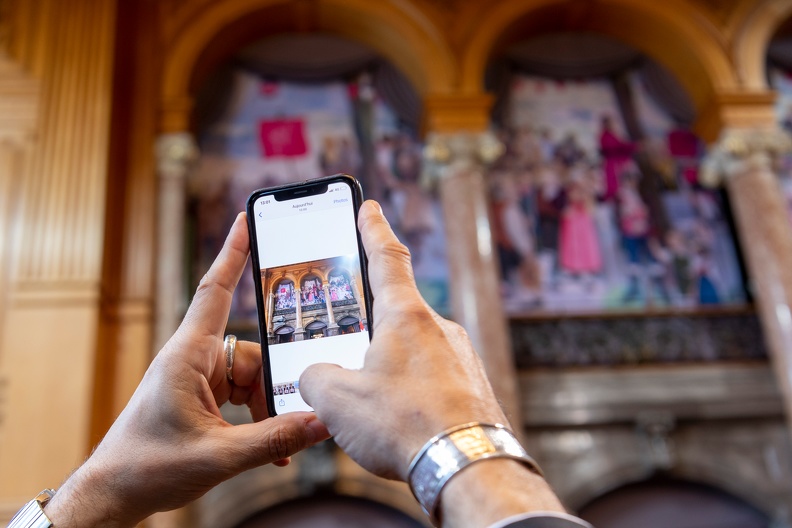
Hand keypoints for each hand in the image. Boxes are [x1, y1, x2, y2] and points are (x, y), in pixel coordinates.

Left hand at [44, 213, 329, 527]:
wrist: (113, 494)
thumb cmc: (146, 467)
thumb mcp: (218, 456)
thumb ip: (273, 439)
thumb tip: (319, 423)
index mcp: (187, 356)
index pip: (215, 291)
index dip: (233, 253)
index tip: (247, 218)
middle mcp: (193, 359)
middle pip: (253, 353)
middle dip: (274, 385)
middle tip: (296, 409)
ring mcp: (198, 378)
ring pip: (251, 377)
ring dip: (268, 409)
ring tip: (277, 445)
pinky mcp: (201, 397)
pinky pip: (242, 395)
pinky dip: (258, 418)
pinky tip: (268, 446)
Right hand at [300, 201, 507, 480]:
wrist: (466, 464)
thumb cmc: (404, 424)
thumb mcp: (336, 400)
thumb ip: (315, 377)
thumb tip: (315, 376)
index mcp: (405, 316)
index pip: (387, 257)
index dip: (373, 229)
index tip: (370, 207)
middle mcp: (439, 328)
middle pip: (397, 312)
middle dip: (370, 326)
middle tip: (349, 341)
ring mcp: (461, 357)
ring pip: (414, 351)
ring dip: (389, 366)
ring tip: (369, 399)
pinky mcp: (472, 387)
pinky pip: (433, 379)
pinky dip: (411, 391)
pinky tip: (398, 418)